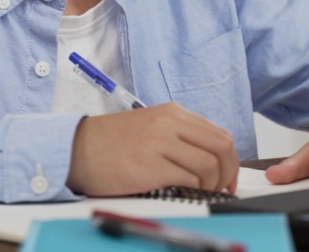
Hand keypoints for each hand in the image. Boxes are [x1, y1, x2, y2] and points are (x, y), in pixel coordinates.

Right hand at [67, 103, 238, 196]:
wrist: (77, 149)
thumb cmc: (112, 143)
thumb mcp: (151, 127)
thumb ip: (179, 136)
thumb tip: (211, 158)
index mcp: (173, 113)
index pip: (219, 134)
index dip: (231, 160)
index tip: (228, 177)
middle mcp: (169, 123)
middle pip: (221, 147)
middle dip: (229, 173)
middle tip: (222, 188)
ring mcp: (160, 143)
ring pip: (209, 165)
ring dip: (212, 184)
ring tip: (201, 192)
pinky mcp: (150, 166)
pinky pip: (188, 179)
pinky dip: (194, 190)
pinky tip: (186, 194)